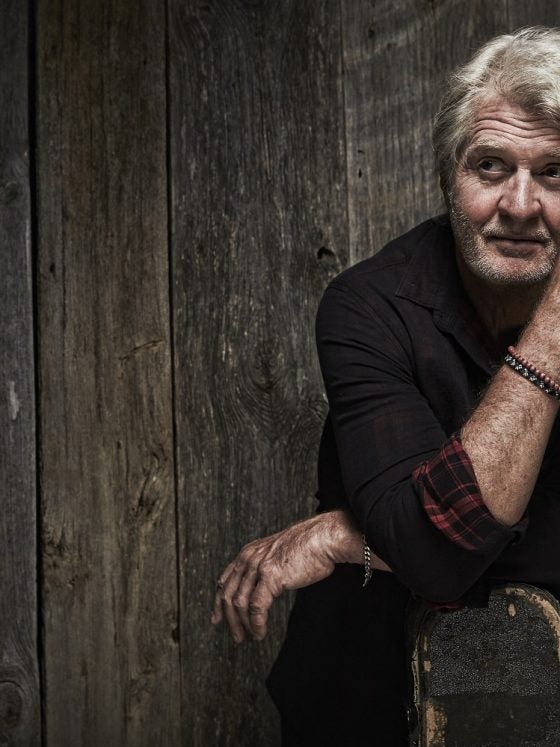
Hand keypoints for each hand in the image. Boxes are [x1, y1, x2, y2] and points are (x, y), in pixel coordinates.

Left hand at [210, 510, 390, 642]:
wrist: (323, 538)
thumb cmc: (307, 548)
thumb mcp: (277, 554)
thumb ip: (266, 567)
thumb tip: (263, 586)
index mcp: (248, 552)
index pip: (225, 580)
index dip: (218, 602)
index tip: (217, 619)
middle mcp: (249, 558)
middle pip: (228, 594)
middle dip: (229, 619)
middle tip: (236, 637)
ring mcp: (258, 566)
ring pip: (240, 602)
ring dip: (243, 624)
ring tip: (250, 637)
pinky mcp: (271, 576)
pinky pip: (257, 606)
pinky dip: (256, 623)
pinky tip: (260, 632)